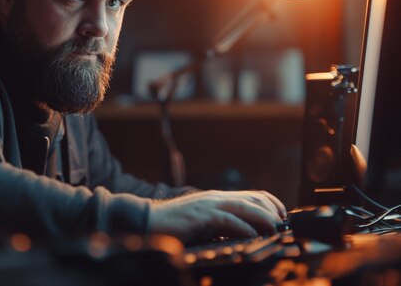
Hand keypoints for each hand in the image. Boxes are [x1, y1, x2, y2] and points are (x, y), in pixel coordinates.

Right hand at [148, 190, 286, 243]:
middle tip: (282, 226)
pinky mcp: (202, 216)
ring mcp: (209, 205)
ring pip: (246, 206)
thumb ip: (222, 223)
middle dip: (273, 211)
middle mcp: (216, 197)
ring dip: (264, 219)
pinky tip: (252, 237)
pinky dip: (244, 228)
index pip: (253, 194)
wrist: (148, 220)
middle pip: (254, 198)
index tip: (282, 217)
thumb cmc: (175, 225)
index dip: (272, 204)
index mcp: (218, 198)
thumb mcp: (204, 222)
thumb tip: (245, 234)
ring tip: (274, 231)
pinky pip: (229, 220)